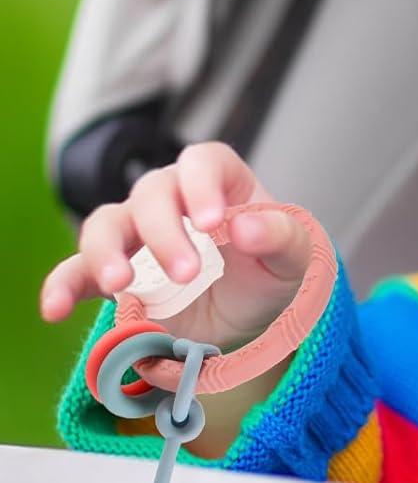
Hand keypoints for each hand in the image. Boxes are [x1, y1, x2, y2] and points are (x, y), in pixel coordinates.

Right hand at [38, 140, 311, 352]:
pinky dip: (62, 286)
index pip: (203, 162)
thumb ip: (282, 237)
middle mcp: (175, 202)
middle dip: (164, 231)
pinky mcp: (115, 276)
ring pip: (105, 224)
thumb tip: (247, 226)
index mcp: (223, 185)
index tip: (213, 223)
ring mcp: (139, 238)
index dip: (202, 184)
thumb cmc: (274, 274)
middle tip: (186, 272)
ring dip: (107, 251)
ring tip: (121, 284)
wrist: (254, 321)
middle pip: (152, 193)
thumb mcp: (296, 258)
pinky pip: (76, 273)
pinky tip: (55, 308)